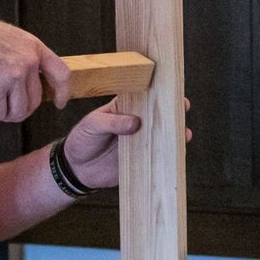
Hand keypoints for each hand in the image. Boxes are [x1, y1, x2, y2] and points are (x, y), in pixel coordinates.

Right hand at [0, 8, 69, 123]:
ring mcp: (13, 76)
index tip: (59, 102)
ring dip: (5, 115)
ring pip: (18, 111)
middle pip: (35, 100)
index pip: (61, 73)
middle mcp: (28, 62)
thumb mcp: (6, 35)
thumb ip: (18, 53)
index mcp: (32, 47)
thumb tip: (21, 74)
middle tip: (5, 109)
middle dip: (20, 110)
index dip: (62, 91)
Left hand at [60, 98, 191, 190]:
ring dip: (175, 134)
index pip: (144, 95)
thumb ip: (113, 122)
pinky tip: (175, 153)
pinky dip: (168, 154)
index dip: (159, 91)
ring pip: (162, 135)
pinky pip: (157, 155)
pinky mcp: (142, 159)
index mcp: (125, 107)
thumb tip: (136, 123)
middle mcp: (137, 122)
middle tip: (182, 108)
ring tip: (183, 134)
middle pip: (159, 114)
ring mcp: (141, 141)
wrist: (76, 169)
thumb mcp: (92, 125)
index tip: (171, 89)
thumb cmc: (82, 140)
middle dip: (174, 111)